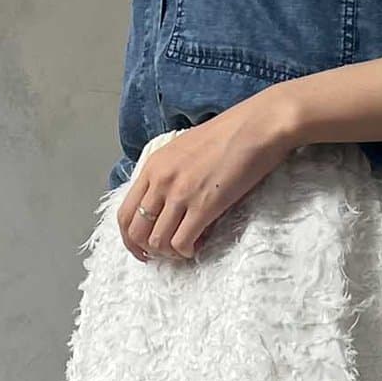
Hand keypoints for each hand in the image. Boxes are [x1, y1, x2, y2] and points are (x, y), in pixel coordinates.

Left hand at [115, 87, 301, 262]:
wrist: (256, 126)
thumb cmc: (227, 135)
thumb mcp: (184, 149)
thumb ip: (169, 174)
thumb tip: (167, 203)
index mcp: (153, 166)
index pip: (124, 213)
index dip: (129, 239)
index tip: (143, 250)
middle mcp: (161, 180)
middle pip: (137, 232)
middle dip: (148, 250)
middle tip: (166, 254)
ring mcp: (180, 194)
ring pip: (157, 241)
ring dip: (170, 253)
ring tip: (186, 247)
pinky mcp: (203, 206)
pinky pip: (182, 242)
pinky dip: (187, 251)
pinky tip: (198, 245)